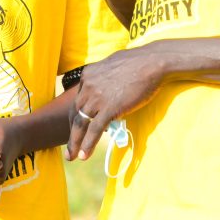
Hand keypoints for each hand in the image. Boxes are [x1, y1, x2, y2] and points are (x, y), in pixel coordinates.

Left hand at [67, 46, 162, 160]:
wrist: (151, 63)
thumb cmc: (138, 62)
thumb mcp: (112, 65)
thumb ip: (105, 77)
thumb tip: (107, 85)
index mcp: (88, 75)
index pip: (77, 100)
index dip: (76, 116)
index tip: (77, 128)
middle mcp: (88, 86)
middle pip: (75, 113)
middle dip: (71, 133)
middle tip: (68, 150)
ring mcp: (97, 97)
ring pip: (81, 123)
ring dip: (75, 142)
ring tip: (72, 157)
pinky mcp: (109, 108)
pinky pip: (94, 129)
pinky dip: (88, 143)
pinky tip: (84, 155)